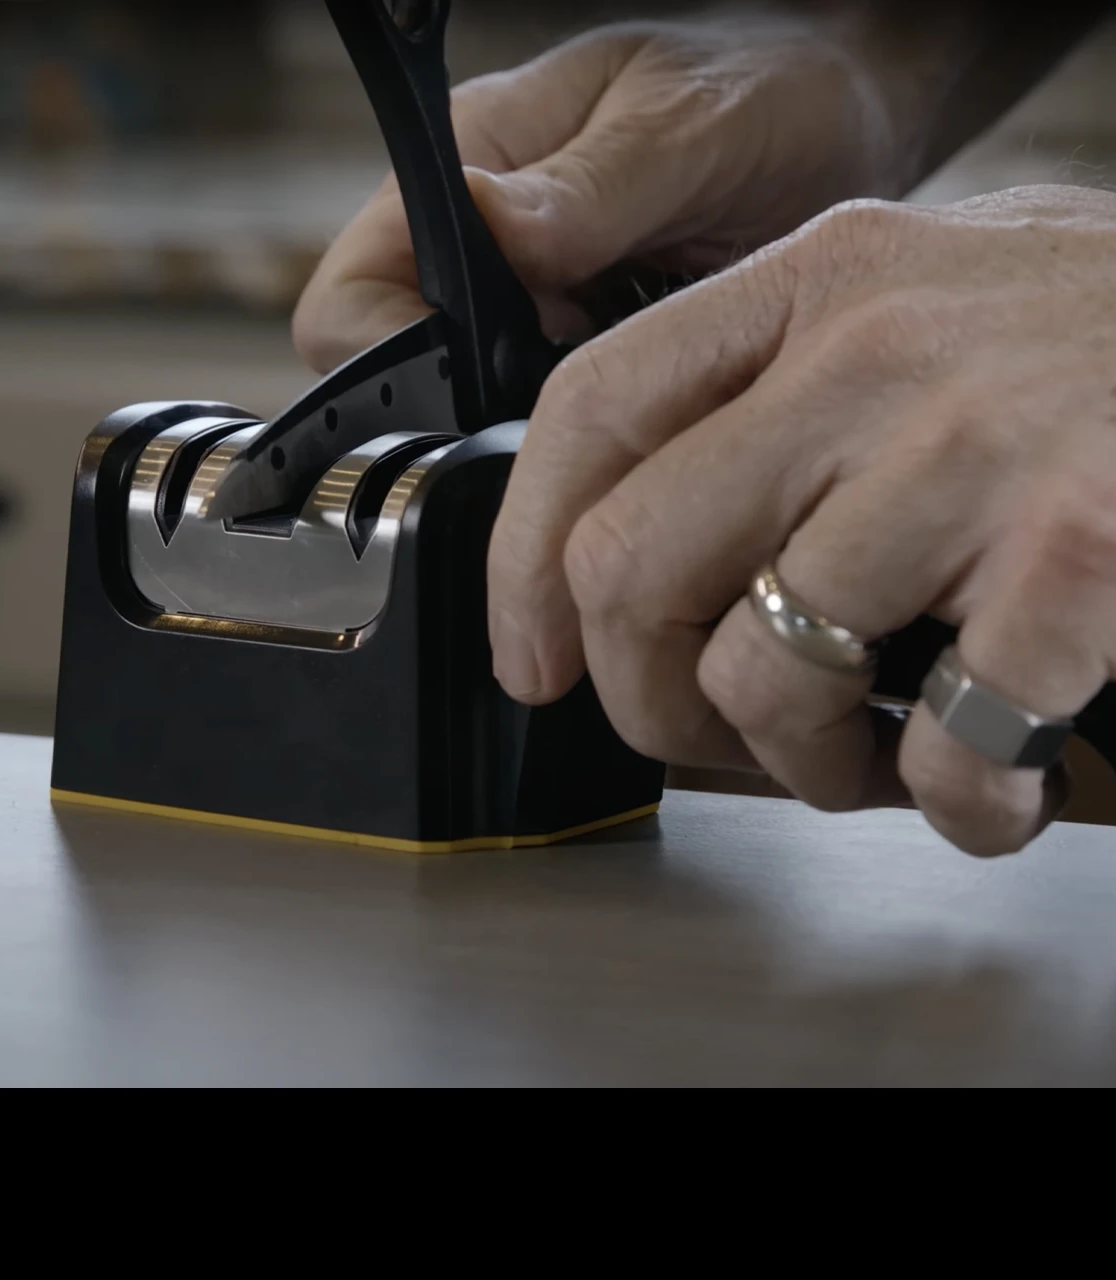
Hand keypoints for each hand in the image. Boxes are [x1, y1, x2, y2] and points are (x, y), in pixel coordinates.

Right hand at [293, 15, 911, 372]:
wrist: (849, 120)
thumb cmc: (772, 91)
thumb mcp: (689, 128)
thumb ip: (588, 187)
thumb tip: (491, 229)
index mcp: (469, 164)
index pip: (348, 296)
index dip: (384, 358)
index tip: (472, 388)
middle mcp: (475, 234)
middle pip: (390, 363)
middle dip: (463, 404)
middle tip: (572, 390)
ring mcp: (519, 292)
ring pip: (459, 398)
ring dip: (527, 419)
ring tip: (620, 386)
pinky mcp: (565, 334)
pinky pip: (530, 407)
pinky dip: (572, 422)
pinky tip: (634, 395)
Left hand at [487, 184, 1115, 855]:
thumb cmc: (1101, 341)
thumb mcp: (921, 306)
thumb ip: (782, 396)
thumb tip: (641, 546)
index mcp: (815, 286)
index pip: (590, 415)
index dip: (523, 562)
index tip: (533, 657)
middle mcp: (873, 355)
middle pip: (633, 564)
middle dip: (642, 699)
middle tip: (696, 738)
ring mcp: (974, 451)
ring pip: (760, 671)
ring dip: (793, 766)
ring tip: (852, 763)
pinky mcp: (1079, 556)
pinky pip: (939, 744)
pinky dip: (947, 805)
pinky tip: (979, 787)